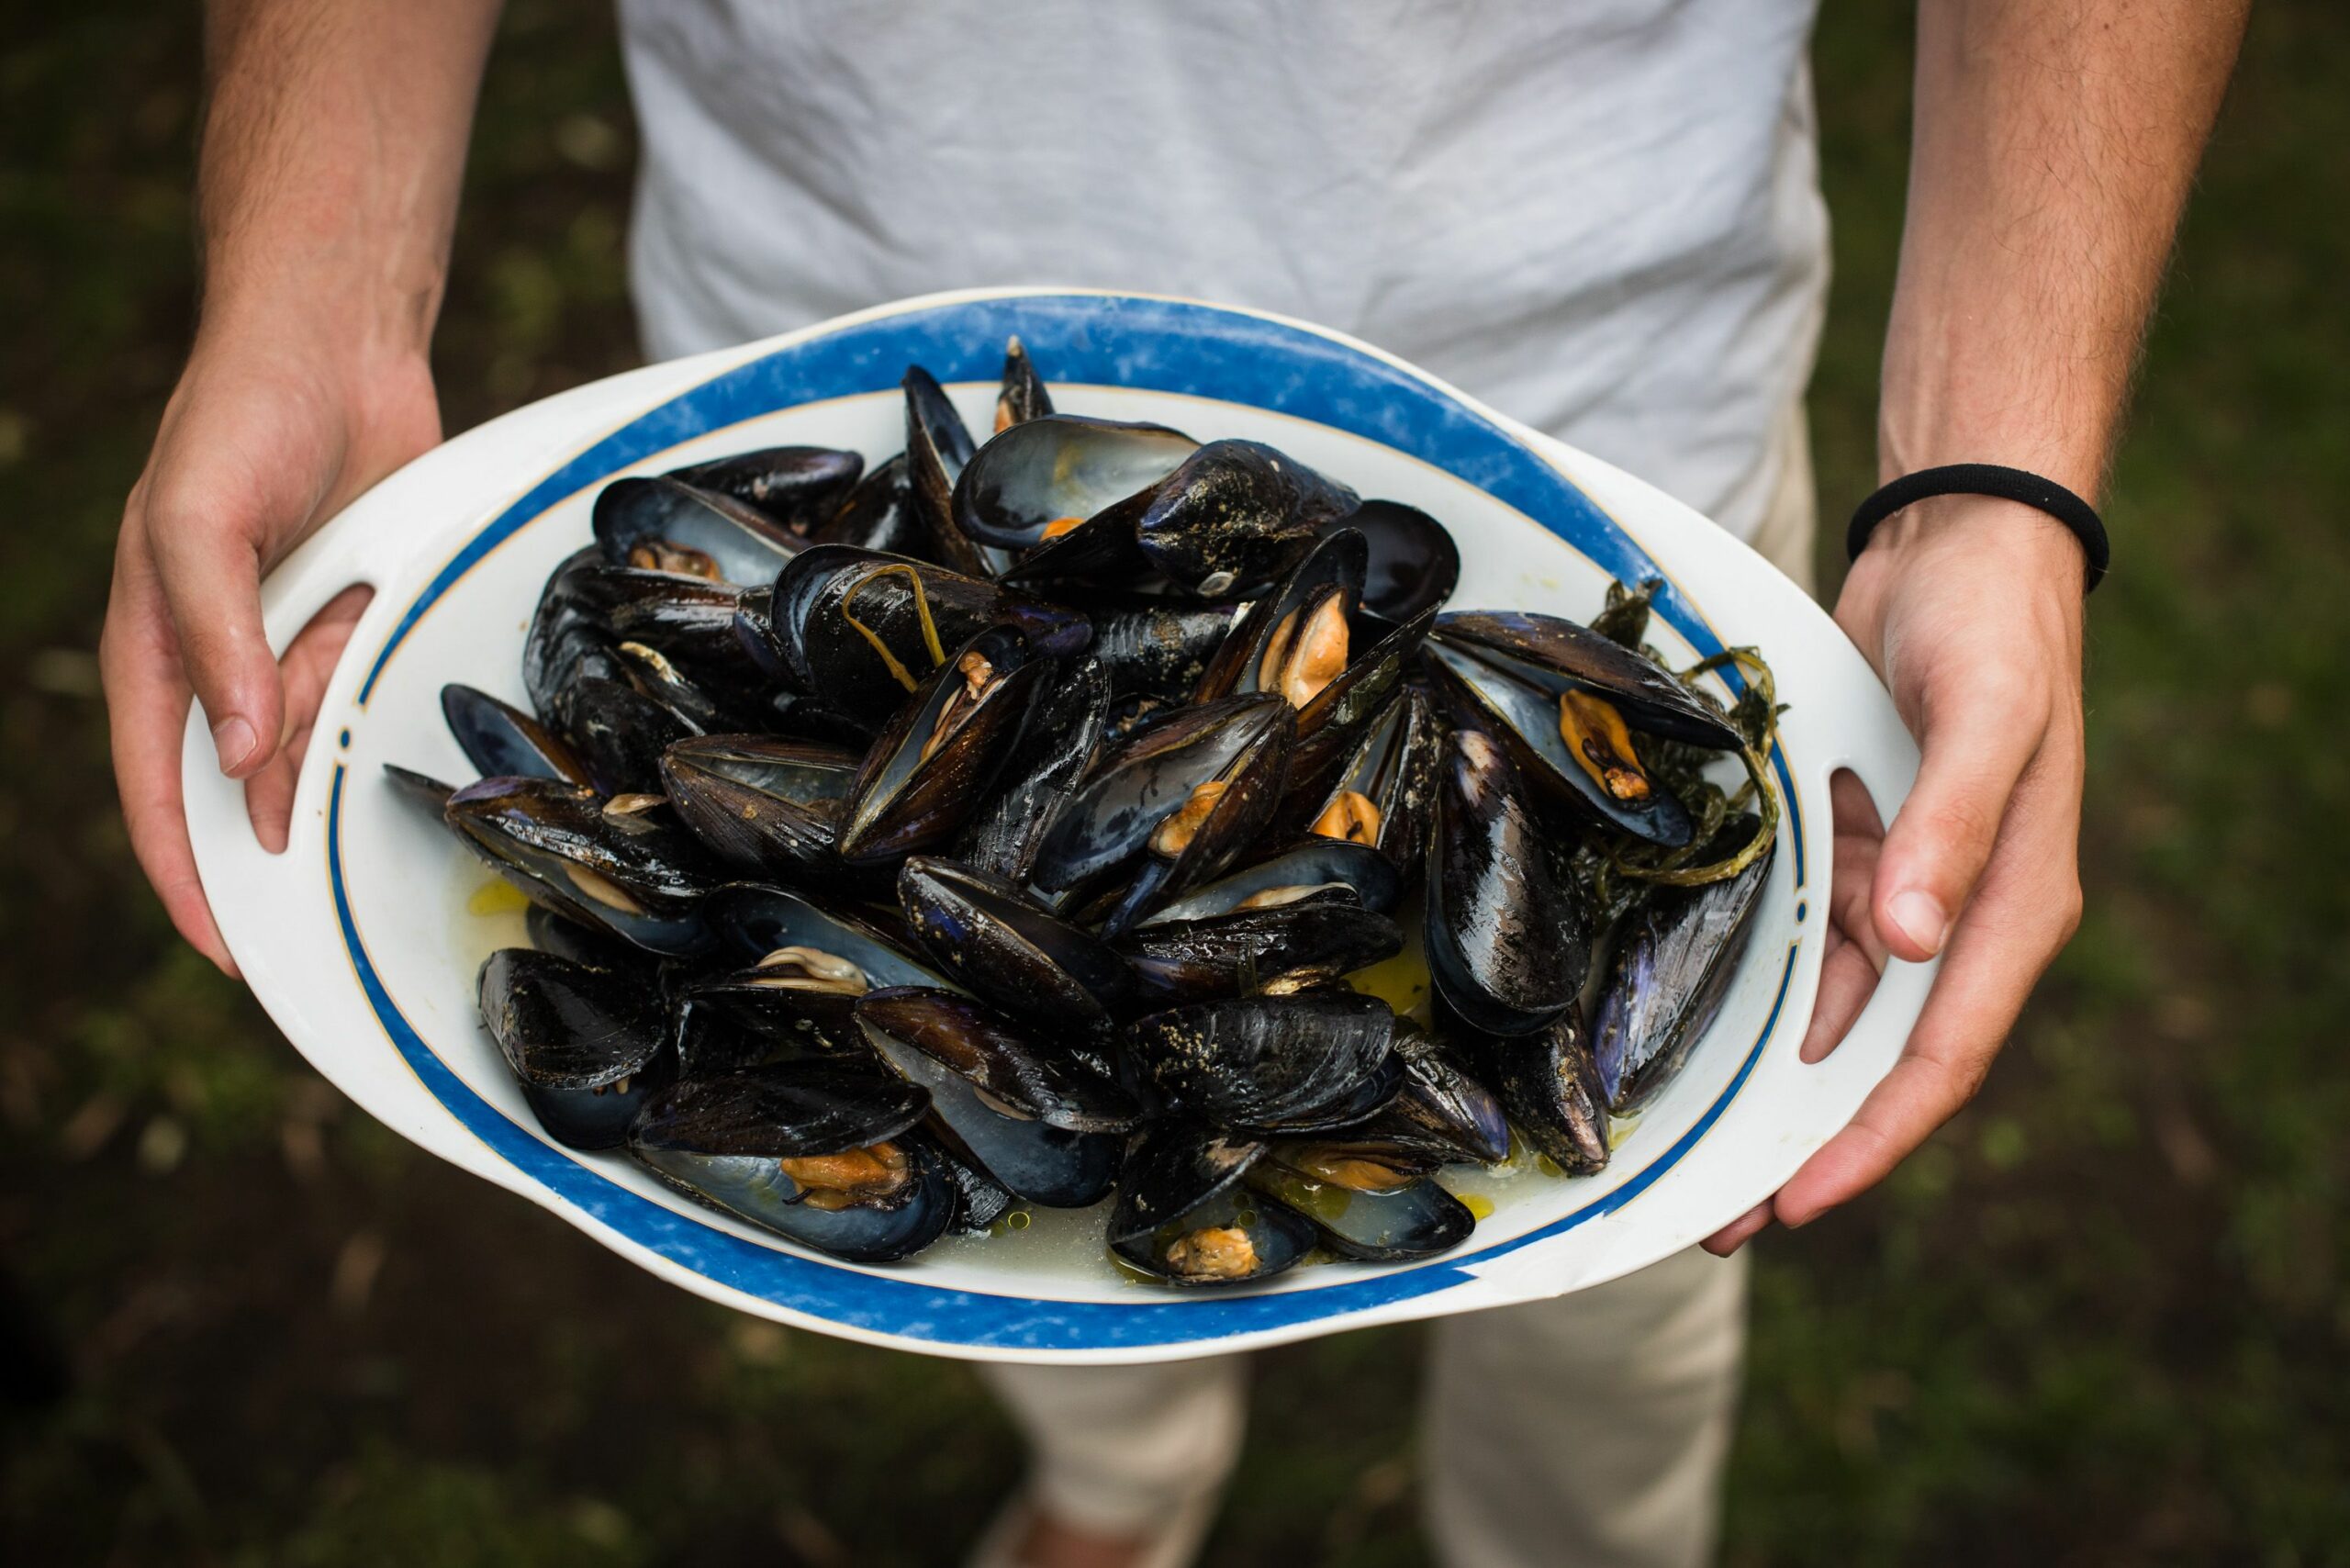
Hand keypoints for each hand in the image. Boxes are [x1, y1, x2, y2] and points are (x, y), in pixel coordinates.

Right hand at [101, 323, 439, 973]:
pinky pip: (367, 684)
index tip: (226, 947)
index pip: (157, 783)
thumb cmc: (242, 417)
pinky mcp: (355, 613)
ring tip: (362, 723)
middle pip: (242, 779)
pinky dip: (378, 698)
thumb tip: (239, 755)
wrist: (336, 342)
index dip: (185, 870)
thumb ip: (216, 638)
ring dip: (336, 749)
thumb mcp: (201, 522)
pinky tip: (397, 690)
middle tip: (328, 908)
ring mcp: (290, 635)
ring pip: (316, 735)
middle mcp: (221, 651)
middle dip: (275, 836)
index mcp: (155, 640)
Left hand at [1704, 496, 2087, 1253]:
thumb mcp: (1985, 720)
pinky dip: (1764, 987)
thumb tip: (1914, 944)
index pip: (1940, 1059)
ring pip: (1835, 1011)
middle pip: (1880, 1063)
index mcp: (2012, 909)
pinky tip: (1702, 1027)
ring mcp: (1910, 887)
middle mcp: (1960, 918)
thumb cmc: (1993, 631)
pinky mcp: (1863, 850)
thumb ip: (1952, 827)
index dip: (1872, 1139)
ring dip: (1772, 1076)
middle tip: (1721, 1216)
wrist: (1963, 551)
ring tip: (1691, 1142)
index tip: (1799, 1200)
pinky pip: (1809, 942)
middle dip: (1806, 1143)